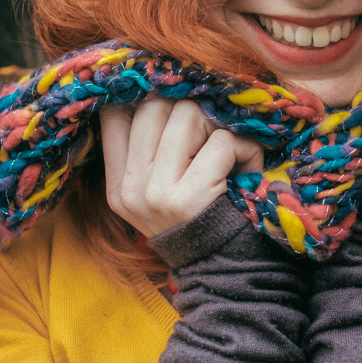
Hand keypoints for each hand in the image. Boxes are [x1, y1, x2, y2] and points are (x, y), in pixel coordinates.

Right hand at [100, 98, 263, 237]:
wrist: (225, 273)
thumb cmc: (203, 220)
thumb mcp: (164, 191)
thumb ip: (153, 149)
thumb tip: (162, 89)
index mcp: (118, 184)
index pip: (114, 115)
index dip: (150, 98)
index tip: (178, 104)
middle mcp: (129, 188)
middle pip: (154, 106)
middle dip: (193, 111)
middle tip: (214, 137)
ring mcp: (155, 193)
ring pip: (188, 116)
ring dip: (221, 127)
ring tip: (232, 153)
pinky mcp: (188, 198)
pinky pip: (222, 142)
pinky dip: (245, 148)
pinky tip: (247, 167)